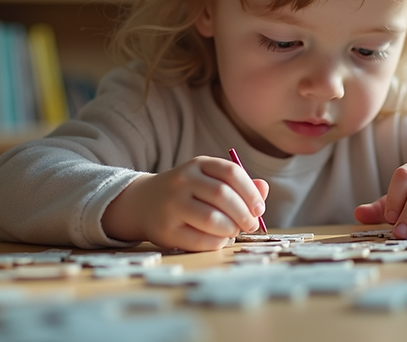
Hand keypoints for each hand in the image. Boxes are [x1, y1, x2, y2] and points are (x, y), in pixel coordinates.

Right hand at [101, 156, 268, 251]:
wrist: (143, 203)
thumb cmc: (187, 193)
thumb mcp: (210, 180)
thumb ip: (238, 184)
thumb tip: (263, 189)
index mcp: (198, 164)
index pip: (231, 172)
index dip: (250, 192)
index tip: (260, 208)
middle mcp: (182, 180)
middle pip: (223, 196)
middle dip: (244, 214)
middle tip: (251, 225)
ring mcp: (171, 205)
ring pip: (212, 219)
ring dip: (231, 229)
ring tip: (234, 231)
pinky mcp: (166, 230)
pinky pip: (200, 240)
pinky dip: (217, 243)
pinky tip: (219, 239)